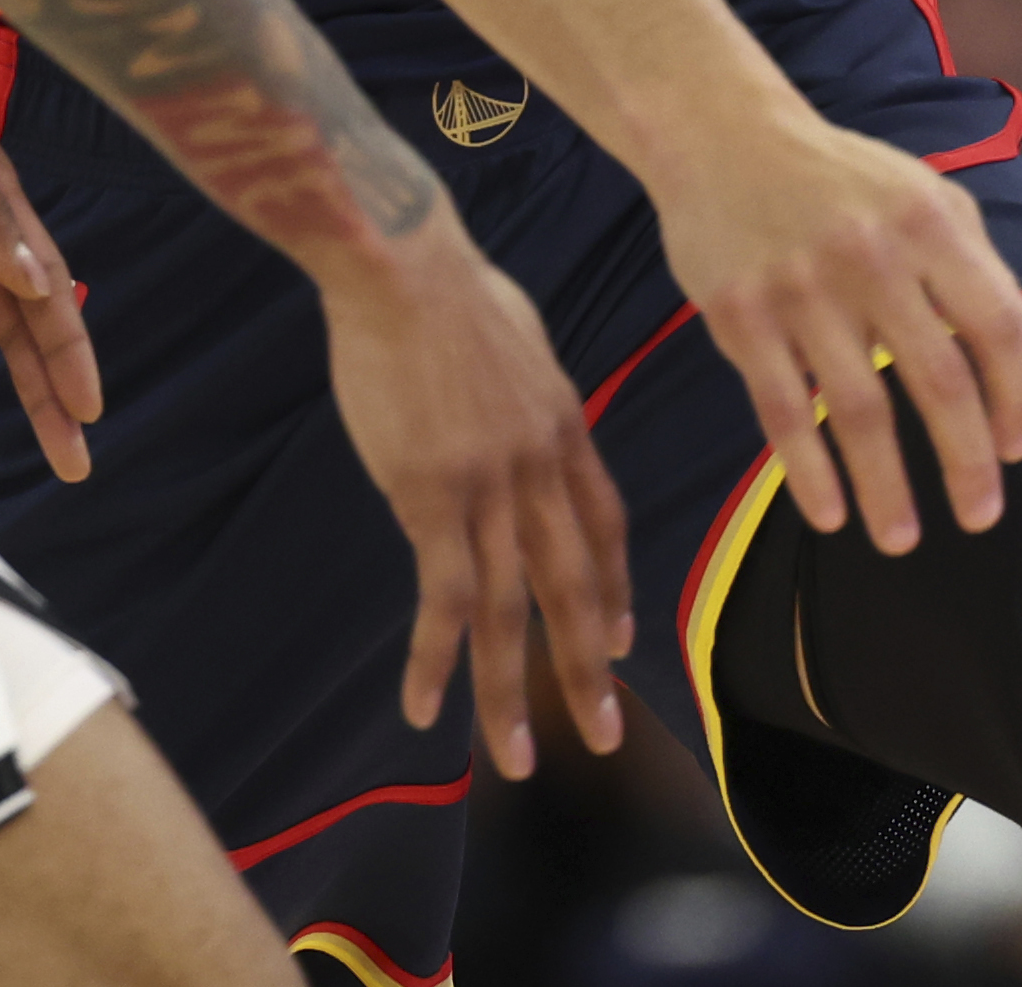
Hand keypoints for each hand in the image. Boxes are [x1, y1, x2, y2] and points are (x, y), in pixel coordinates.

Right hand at [313, 218, 634, 778]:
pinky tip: (424, 707)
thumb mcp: (518, 335)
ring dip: (512, 693)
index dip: (613, 589)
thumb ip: (526, 387)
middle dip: (588, 669)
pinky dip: (435, 659)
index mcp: (564, 427)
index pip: (605, 526)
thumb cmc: (446, 284)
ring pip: (509, 611)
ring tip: (519, 759)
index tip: (618, 638)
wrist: (402, 263)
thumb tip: (517, 401)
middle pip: (573, 586)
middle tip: (603, 735)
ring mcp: (489, 487)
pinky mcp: (430, 496)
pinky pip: (441, 597)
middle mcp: (541, 468)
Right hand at [651, 112, 1021, 553]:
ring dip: (885, 487)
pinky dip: (809, 470)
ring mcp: (801, 287)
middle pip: (937, 380)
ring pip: (858, 410)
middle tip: (981, 518)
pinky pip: (783, 409)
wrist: (720, 133)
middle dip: (966, 461)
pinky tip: (829, 514)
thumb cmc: (839, 176)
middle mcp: (869, 255)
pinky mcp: (739, 312)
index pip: (996, 326)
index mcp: (927, 224)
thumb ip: (989, 274)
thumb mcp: (927, 201)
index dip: (1017, 397)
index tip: (1017, 452)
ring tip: (901, 541)